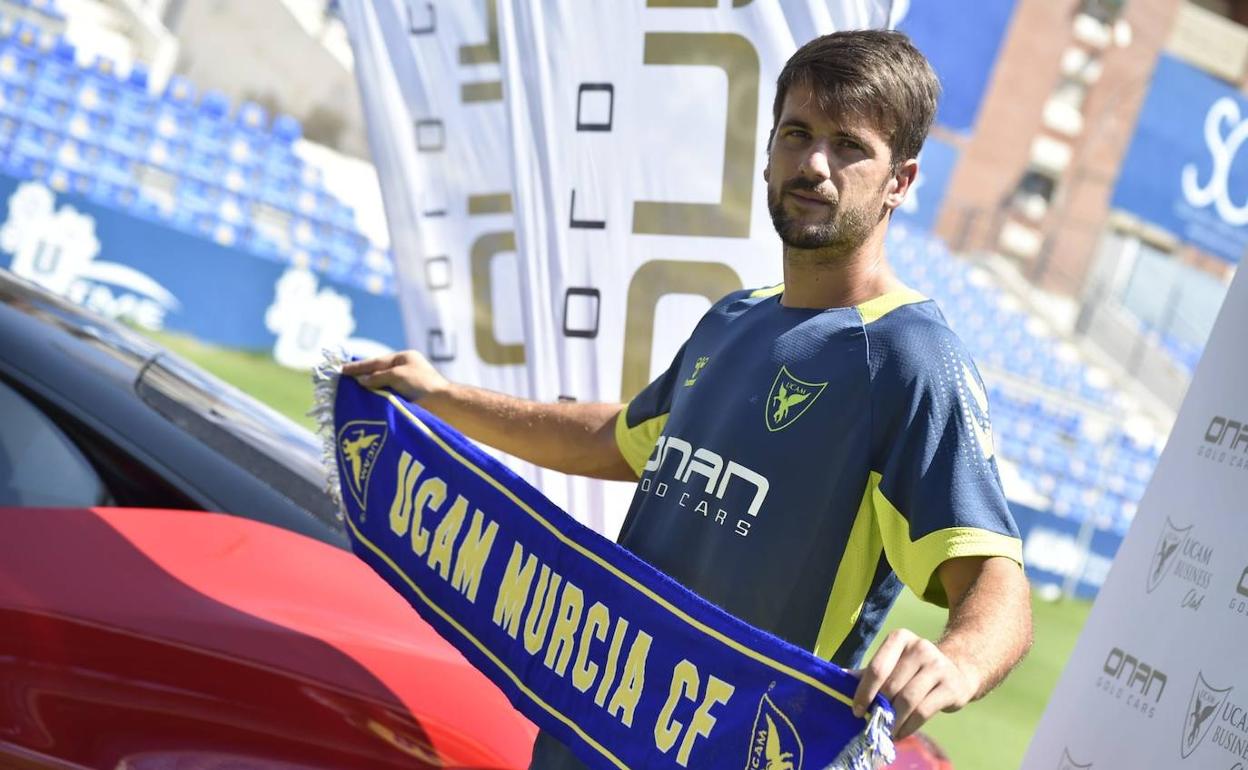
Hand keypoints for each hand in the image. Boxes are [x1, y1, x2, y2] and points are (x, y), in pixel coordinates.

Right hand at [341, 350, 450, 401]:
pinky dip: (375, 397)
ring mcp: (406, 384)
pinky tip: (365, 401)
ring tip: (349, 391)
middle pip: (378, 372)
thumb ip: (377, 376)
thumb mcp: (397, 375)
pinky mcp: (407, 398)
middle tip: (342, 378)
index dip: (358, 366)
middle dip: (361, 376)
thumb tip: (361, 381)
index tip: (341, 369)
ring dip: (367, 388)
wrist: (443, 405)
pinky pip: (386, 395)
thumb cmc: (422, 385)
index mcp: (405, 358)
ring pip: (381, 384)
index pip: (377, 361)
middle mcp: (405, 369)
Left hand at [851, 628, 977, 739]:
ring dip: (894, 721)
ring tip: (886, 732)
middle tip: (872, 725)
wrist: (957, 670)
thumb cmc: (913, 669)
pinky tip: (901, 733)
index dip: (864, 692)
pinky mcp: (951, 686)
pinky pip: (924, 712)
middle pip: (892, 687)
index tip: (856, 710)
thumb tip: (838, 677)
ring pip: (907, 701)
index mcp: (900, 638)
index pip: (877, 668)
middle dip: (879, 709)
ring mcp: (938, 666)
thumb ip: (868, 672)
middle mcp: (920, 647)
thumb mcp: (892, 664)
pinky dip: (909, 727)